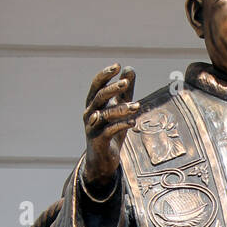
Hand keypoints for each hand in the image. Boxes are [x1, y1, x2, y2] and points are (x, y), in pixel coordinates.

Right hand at [82, 64, 139, 191]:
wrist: (102, 161)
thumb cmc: (110, 133)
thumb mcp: (119, 110)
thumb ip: (124, 92)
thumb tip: (129, 69)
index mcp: (92, 104)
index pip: (96, 85)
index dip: (105, 75)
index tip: (117, 66)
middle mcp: (89, 114)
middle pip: (98, 97)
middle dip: (112, 89)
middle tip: (125, 83)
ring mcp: (92, 128)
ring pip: (105, 114)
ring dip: (121, 109)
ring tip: (137, 106)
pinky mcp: (98, 141)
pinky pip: (109, 131)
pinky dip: (121, 125)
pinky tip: (133, 122)